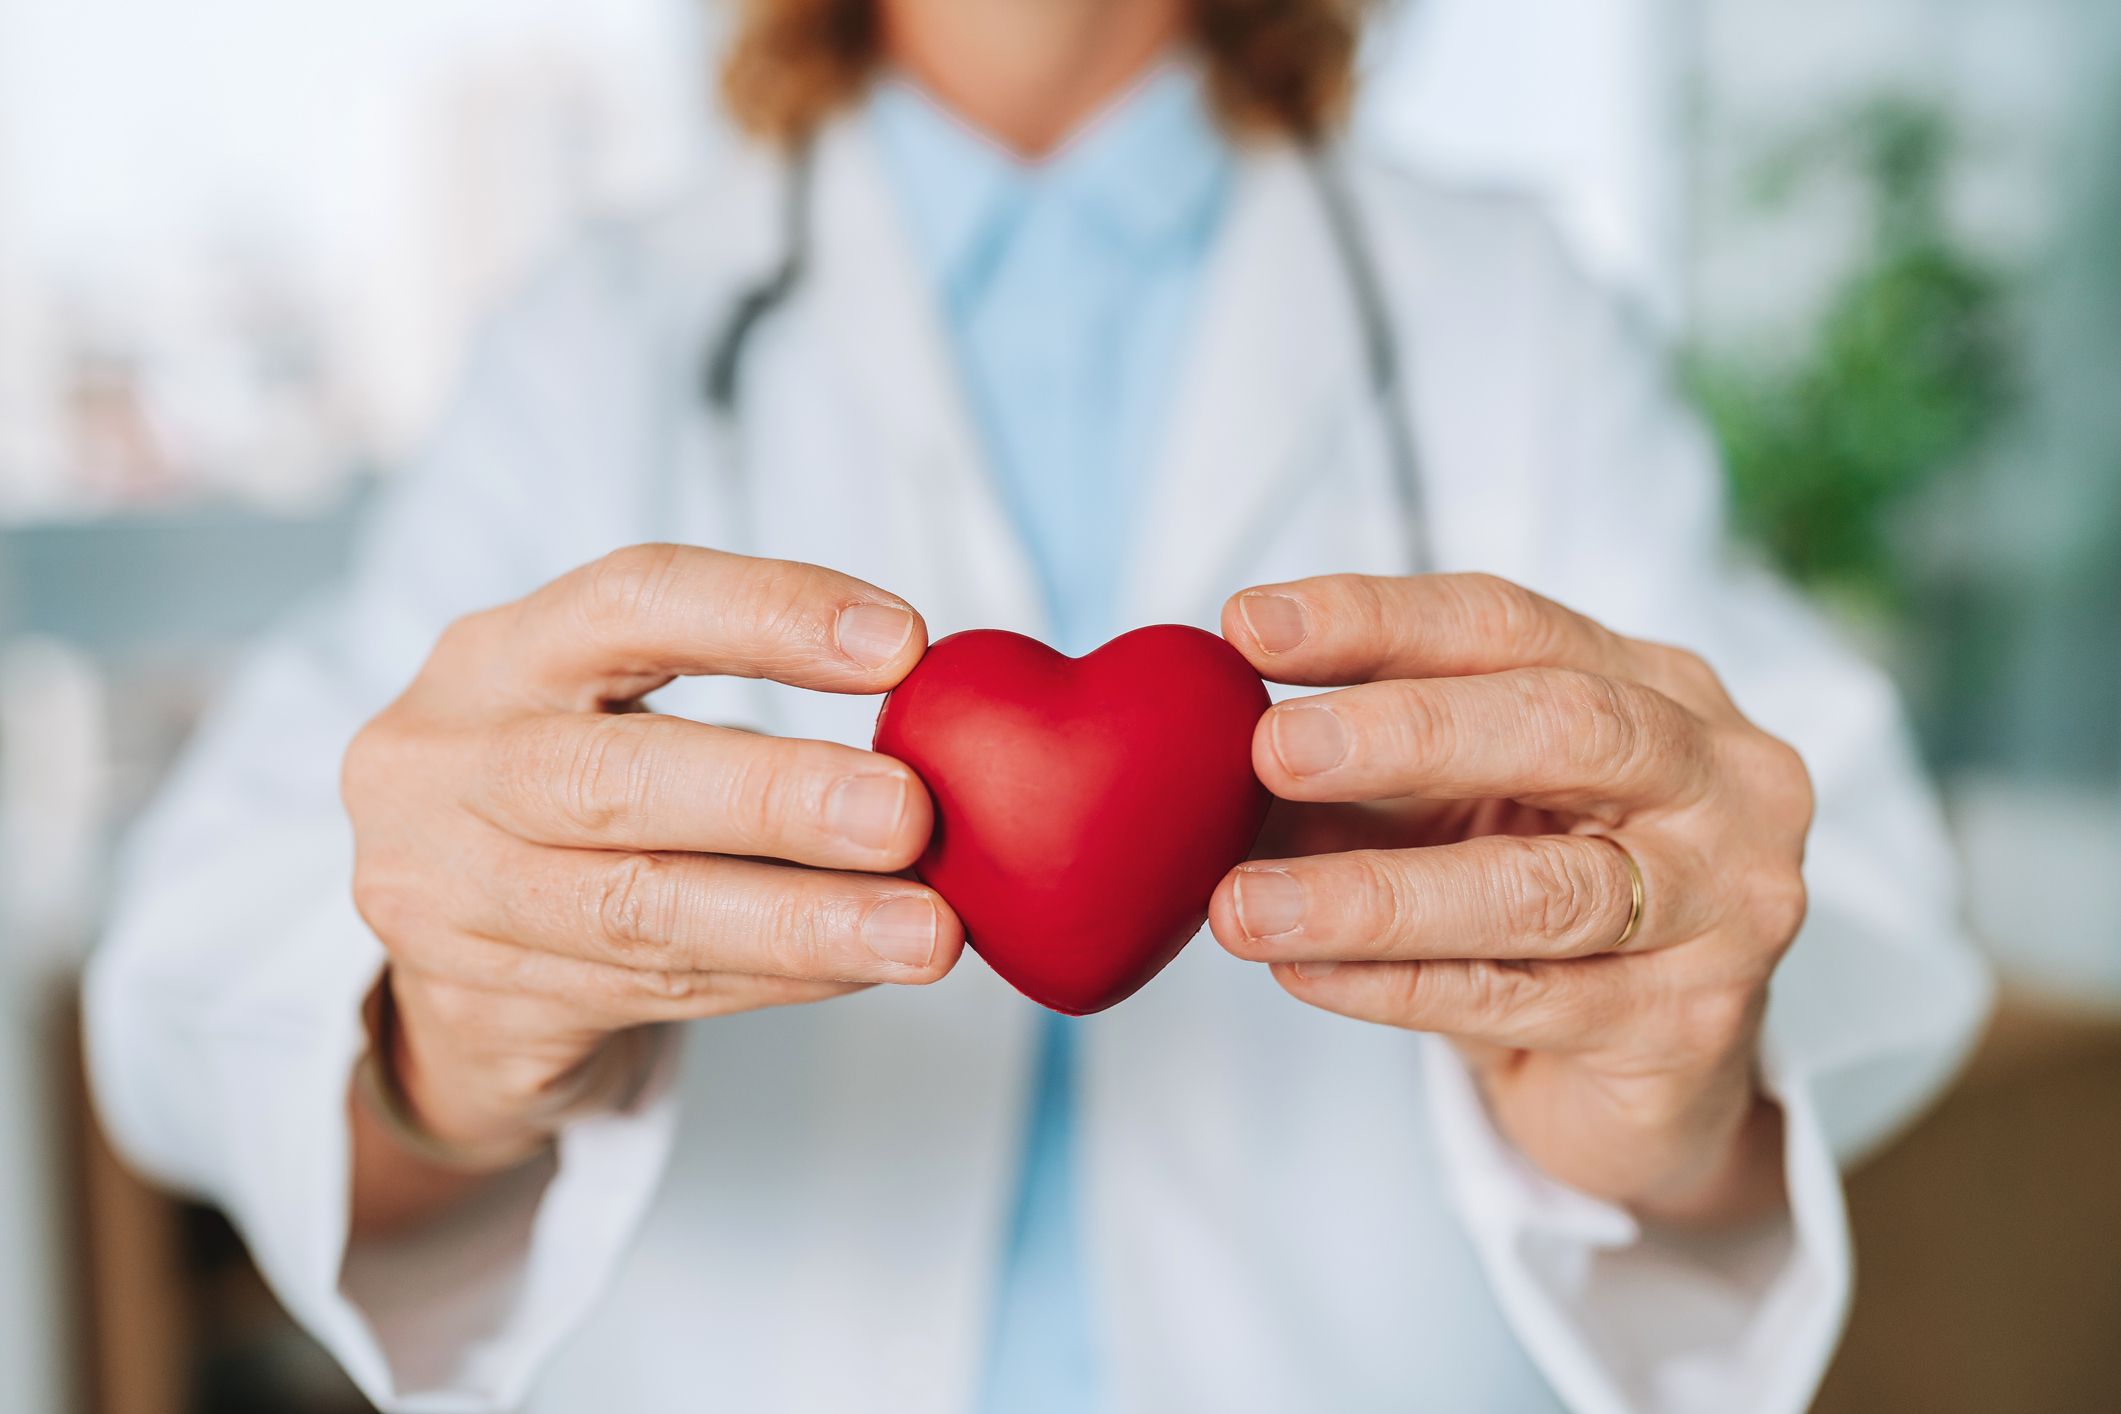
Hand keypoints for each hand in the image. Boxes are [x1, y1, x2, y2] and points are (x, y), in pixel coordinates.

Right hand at [342, 544, 962, 1170]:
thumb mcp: (604, 722)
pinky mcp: (482, 1014)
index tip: (902, 644)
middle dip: (775, 797)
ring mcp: (445, 902)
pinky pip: (659, 995)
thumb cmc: (560, 813)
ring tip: (923, 929)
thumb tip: (939, 731)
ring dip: (803, 920)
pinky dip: (779, 979)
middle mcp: (445, 770)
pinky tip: (863, 965)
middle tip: (908, 813)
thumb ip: (735, 712)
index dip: (768, 613)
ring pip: (641, 912)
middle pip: (611, 778)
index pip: (630, 602)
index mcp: (493, 659)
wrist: (426, 982)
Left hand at [1209, 573, 1812, 1225]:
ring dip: (1373, 896)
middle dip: (1409, 731)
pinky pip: (1520, 1000)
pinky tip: (1304, 974)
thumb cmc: (1538, 904)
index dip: (1379, 620)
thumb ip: (1359, 765)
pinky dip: (1394, 986)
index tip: (1251, 626)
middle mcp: (1720, 780)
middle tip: (1271, 751)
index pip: (1513, 623)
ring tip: (1245, 904)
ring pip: (1542, 889)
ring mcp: (1726, 906)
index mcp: (1657, 689)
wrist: (1646, 1084)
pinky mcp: (1689, 1026)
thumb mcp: (1453, 809)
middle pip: (1567, 725)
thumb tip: (1204, 732)